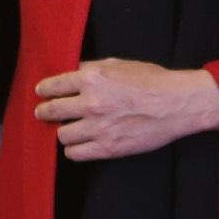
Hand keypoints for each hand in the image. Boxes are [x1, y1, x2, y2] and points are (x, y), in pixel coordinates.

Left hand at [31, 59, 218, 159]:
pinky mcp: (108, 148)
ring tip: (69, 129)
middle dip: (45, 112)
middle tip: (43, 113)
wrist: (177, 104)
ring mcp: (99, 127)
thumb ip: (92, 68)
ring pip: (62, 135)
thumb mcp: (118, 64)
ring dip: (64, 131)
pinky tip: (78, 144)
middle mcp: (91, 103)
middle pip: (52, 111)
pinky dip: (74, 149)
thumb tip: (72, 72)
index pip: (54, 85)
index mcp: (92, 78)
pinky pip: (75, 153)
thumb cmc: (152, 80)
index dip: (44, 90)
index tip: (40, 93)